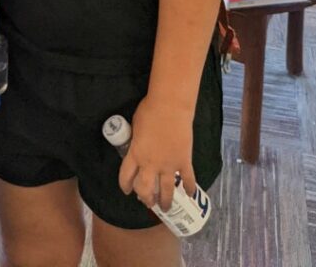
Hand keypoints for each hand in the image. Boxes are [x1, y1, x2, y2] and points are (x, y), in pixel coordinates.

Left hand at [118, 97, 195, 211]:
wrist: (170, 107)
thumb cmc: (149, 111)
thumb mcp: (135, 128)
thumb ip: (136, 142)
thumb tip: (138, 147)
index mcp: (135, 154)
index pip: (126, 176)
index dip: (125, 186)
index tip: (127, 191)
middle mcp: (150, 164)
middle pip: (145, 189)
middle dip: (145, 198)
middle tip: (147, 202)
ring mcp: (169, 165)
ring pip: (166, 190)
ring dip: (165, 201)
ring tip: (165, 208)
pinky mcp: (184, 162)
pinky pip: (188, 179)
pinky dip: (189, 188)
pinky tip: (190, 194)